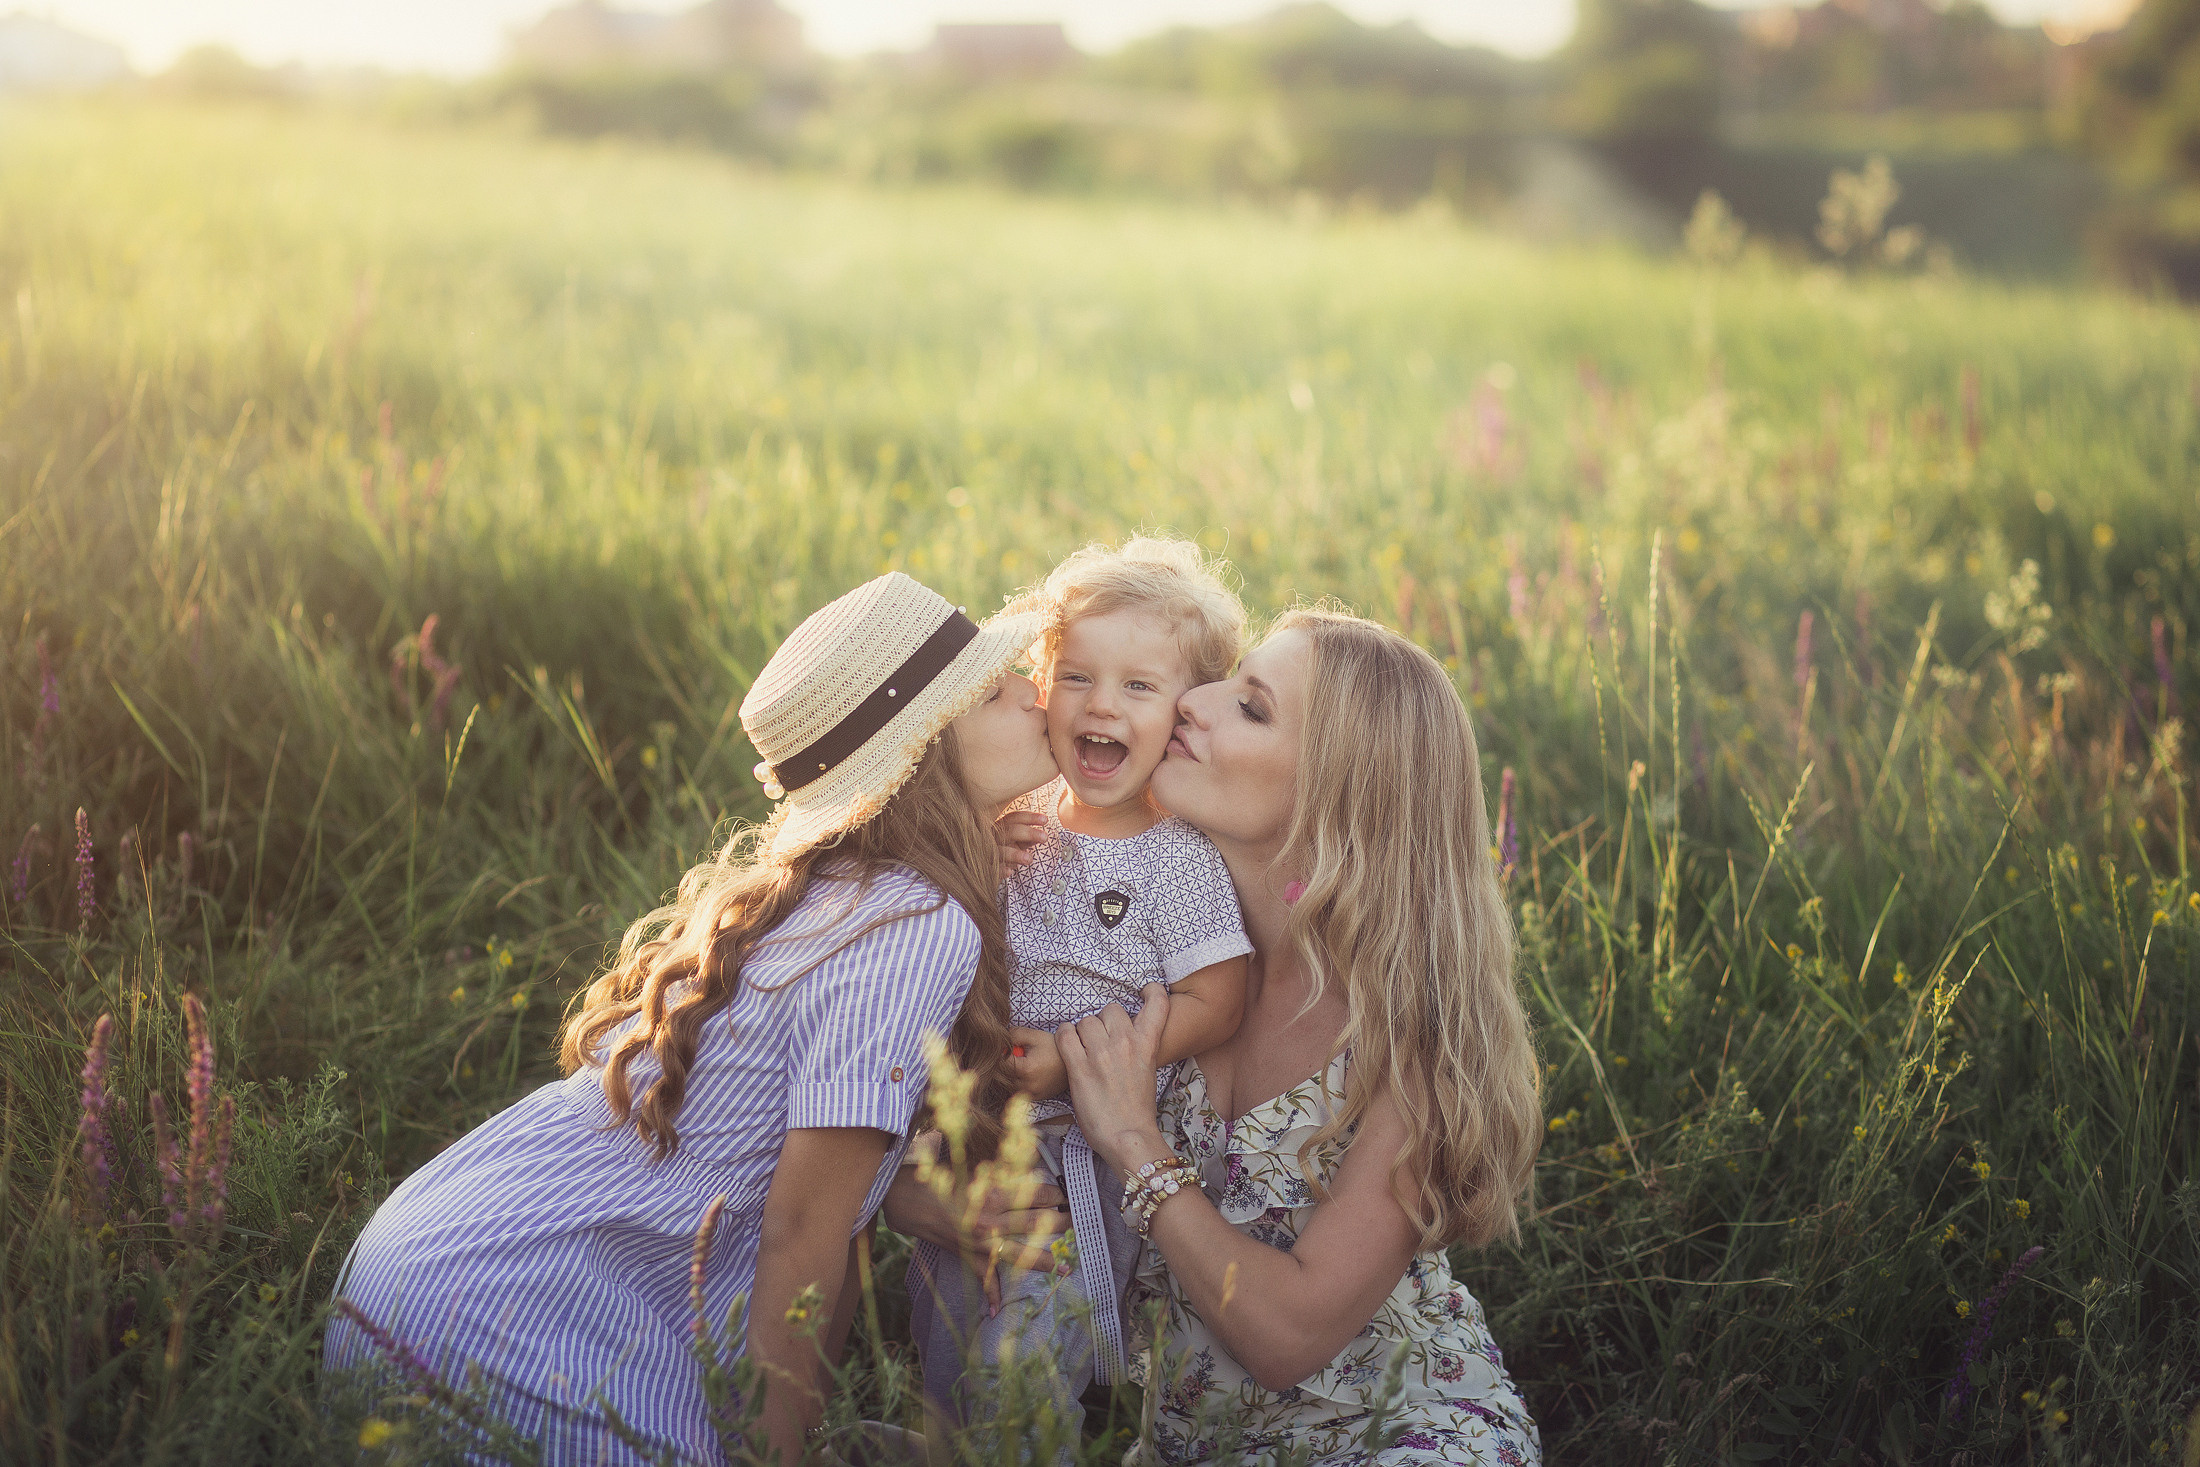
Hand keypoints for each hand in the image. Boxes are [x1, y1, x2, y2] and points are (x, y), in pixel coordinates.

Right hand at [880, 1159, 1068, 1311]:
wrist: (905, 1196)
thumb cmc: (939, 1176)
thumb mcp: (973, 1167)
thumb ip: (1000, 1171)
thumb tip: (1027, 1169)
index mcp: (993, 1193)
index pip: (1037, 1193)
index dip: (1055, 1193)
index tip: (1065, 1193)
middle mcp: (990, 1220)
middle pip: (1036, 1223)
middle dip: (1060, 1223)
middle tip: (1076, 1222)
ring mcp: (979, 1242)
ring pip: (1019, 1254)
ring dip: (1044, 1261)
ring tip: (1065, 1266)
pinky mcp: (966, 1255)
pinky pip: (982, 1277)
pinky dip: (990, 1295)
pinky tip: (998, 1311)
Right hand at [993, 809, 1045, 878]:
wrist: (982, 870)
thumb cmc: (1004, 852)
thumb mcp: (1015, 843)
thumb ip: (1026, 839)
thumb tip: (1042, 836)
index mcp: (999, 828)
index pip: (1013, 818)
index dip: (1029, 818)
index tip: (1045, 820)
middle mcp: (992, 838)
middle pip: (1009, 831)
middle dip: (1028, 833)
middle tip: (1044, 838)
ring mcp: (987, 853)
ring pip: (1000, 851)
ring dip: (1015, 854)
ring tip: (1029, 859)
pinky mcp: (986, 869)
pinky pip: (992, 869)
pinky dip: (1000, 870)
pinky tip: (1009, 872)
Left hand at [1007, 1027, 1068, 1100]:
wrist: (1073, 1061)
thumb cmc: (1054, 1047)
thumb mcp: (1034, 1035)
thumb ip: (1013, 1034)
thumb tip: (999, 1039)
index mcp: (1025, 1069)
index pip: (1000, 1063)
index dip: (1001, 1054)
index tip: (1008, 1048)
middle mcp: (1027, 1086)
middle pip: (1002, 1076)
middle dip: (1005, 1065)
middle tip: (1015, 1055)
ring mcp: (1031, 1094)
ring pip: (1008, 1086)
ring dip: (1010, 1075)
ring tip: (1022, 1064)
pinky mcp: (1036, 1098)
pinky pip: (1018, 1092)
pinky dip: (1018, 1083)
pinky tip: (1028, 1073)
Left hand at [1057, 984, 1173, 1175]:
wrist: (1128, 1136)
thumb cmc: (1136, 1111)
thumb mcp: (1146, 1073)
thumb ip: (1138, 1051)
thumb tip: (1124, 1041)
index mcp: (1147, 1045)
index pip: (1157, 1003)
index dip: (1152, 991)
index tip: (1145, 991)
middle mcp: (1126, 1043)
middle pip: (1110, 1009)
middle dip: (1104, 1021)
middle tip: (1100, 1039)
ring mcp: (1102, 1053)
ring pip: (1086, 1020)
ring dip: (1082, 1031)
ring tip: (1082, 1048)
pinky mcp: (1079, 1066)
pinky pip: (1065, 1034)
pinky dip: (1064, 1036)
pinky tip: (1067, 1046)